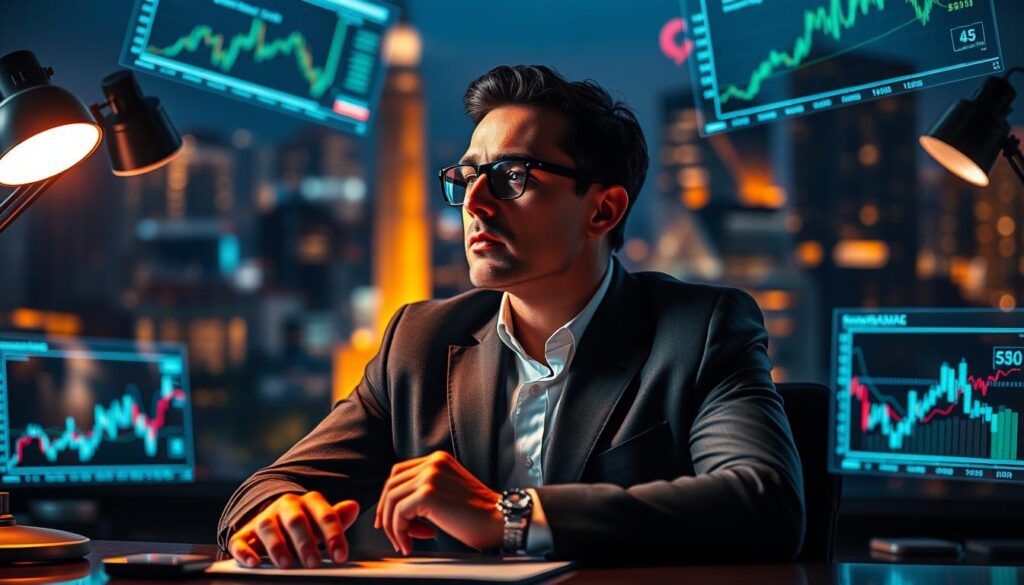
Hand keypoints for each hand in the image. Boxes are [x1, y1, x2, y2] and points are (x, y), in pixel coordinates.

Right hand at [227, 492, 359, 568]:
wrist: (274, 520)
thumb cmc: (305, 526)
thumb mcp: (321, 522)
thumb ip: (337, 517)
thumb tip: (353, 507)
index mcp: (309, 502)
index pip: (324, 515)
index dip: (333, 536)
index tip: (340, 557)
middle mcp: (286, 505)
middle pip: (296, 520)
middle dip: (306, 543)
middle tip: (314, 563)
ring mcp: (264, 518)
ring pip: (268, 527)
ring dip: (277, 546)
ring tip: (286, 564)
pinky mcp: (244, 533)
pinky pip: (241, 540)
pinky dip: (245, 551)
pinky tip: (253, 563)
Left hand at [375, 450, 503, 554]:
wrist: (500, 519)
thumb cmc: (479, 514)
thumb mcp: (449, 491)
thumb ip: (427, 490)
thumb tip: (400, 510)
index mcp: (437, 460)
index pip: (399, 473)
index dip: (390, 498)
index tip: (390, 518)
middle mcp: (432, 463)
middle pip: (391, 485)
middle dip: (387, 513)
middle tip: (394, 534)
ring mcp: (430, 476)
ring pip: (392, 501)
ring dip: (394, 527)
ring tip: (406, 542)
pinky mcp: (428, 494)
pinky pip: (399, 514)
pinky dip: (400, 532)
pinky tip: (411, 543)